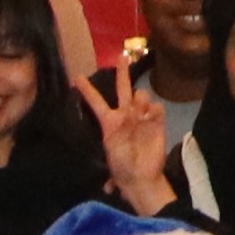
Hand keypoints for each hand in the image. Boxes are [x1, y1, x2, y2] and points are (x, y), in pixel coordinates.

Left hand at [88, 67, 175, 215]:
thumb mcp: (110, 150)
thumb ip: (117, 132)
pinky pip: (157, 108)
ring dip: (140, 100)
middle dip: (122, 73)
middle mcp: (126, 116)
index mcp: (110, 122)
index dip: (87, 90)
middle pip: (123, 89)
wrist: (141, 177)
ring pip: (141, 95)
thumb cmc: (121, 167)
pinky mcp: (158, 122)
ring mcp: (143, 117)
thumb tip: (128, 115)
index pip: (96, 102)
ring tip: (138, 114)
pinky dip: (155, 111)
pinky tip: (151, 119)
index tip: (76, 77)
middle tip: (121, 56)